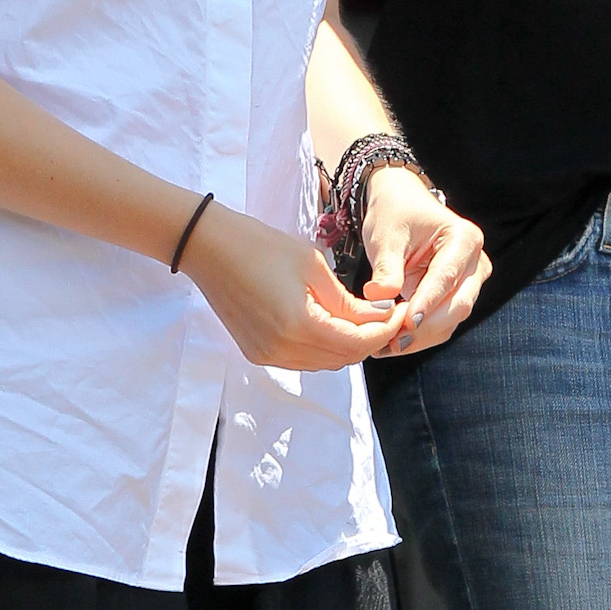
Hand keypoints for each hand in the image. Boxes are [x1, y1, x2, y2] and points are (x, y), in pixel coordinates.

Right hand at [183, 202, 404, 371]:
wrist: (209, 248)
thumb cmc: (261, 246)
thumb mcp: (313, 267)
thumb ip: (347, 301)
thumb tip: (379, 319)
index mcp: (299, 326)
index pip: (358, 343)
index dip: (385, 330)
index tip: (401, 312)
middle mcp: (282, 350)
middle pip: (344, 359)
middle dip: (371, 339)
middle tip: (386, 315)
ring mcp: (267, 355)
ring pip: (325, 363)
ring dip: (348, 345)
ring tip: (361, 317)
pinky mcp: (257, 353)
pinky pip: (303, 360)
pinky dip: (323, 347)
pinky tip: (330, 323)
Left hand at [360, 166, 490, 353]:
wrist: (399, 206)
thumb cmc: (395, 214)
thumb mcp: (386, 237)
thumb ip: (386, 269)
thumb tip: (379, 299)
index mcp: (464, 238)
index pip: (446, 278)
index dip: (426, 303)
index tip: (406, 323)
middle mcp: (475, 261)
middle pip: (457, 305)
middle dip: (425, 327)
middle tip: (392, 342)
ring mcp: (469, 281)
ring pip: (451, 319)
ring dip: (421, 336)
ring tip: (387, 346)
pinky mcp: (456, 296)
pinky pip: (442, 322)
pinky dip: (420, 335)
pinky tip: (393, 342)